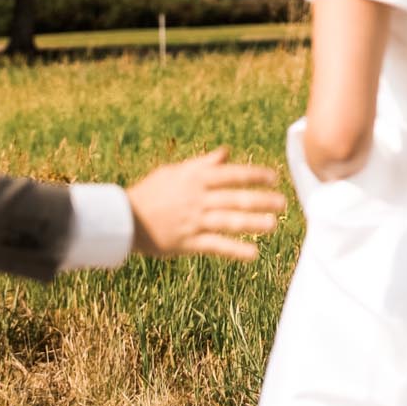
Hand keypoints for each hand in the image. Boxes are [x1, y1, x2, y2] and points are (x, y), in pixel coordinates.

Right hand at [126, 147, 285, 261]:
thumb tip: (227, 152)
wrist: (123, 218)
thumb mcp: (175, 171)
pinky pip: (215, 246)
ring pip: (229, 221)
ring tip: (274, 225)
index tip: (274, 177)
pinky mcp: (187, 242)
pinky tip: (253, 253)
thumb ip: (203, 163)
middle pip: (235, 198)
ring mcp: (193, 221)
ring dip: (253, 223)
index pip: (232, 174)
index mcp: (195, 178)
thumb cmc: (151, 191)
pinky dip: (235, 250)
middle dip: (261, 200)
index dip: (254, 175)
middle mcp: (197, 198)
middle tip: (283, 202)